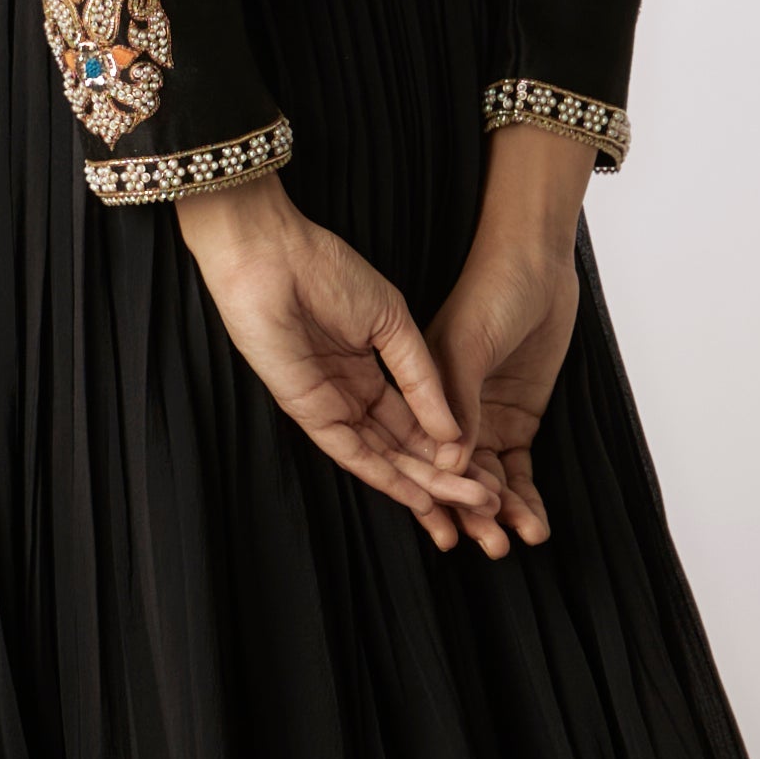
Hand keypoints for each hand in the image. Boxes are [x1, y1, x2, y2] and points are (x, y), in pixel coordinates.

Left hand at [175, 176, 501, 545]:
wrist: (274, 253)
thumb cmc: (325, 270)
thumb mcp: (393, 322)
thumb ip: (421, 377)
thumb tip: (451, 429)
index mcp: (369, 370)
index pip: (414, 422)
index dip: (449, 448)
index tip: (485, 469)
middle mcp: (349, 394)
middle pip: (402, 448)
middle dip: (444, 477)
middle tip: (485, 501)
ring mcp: (328, 405)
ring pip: (382, 457)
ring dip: (423, 485)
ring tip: (467, 504)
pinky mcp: (306, 410)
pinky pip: (349, 452)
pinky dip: (383, 476)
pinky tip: (416, 496)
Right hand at [422, 126, 591, 556]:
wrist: (536, 263)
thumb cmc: (492, 292)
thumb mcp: (467, 344)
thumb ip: (457, 403)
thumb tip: (450, 465)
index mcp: (422, 397)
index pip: (423, 456)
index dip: (434, 495)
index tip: (448, 529)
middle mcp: (449, 415)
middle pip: (456, 478)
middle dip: (472, 514)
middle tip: (490, 546)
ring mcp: (484, 419)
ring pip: (489, 480)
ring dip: (503, 512)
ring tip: (518, 541)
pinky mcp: (517, 419)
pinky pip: (519, 469)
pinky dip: (528, 497)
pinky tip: (536, 524)